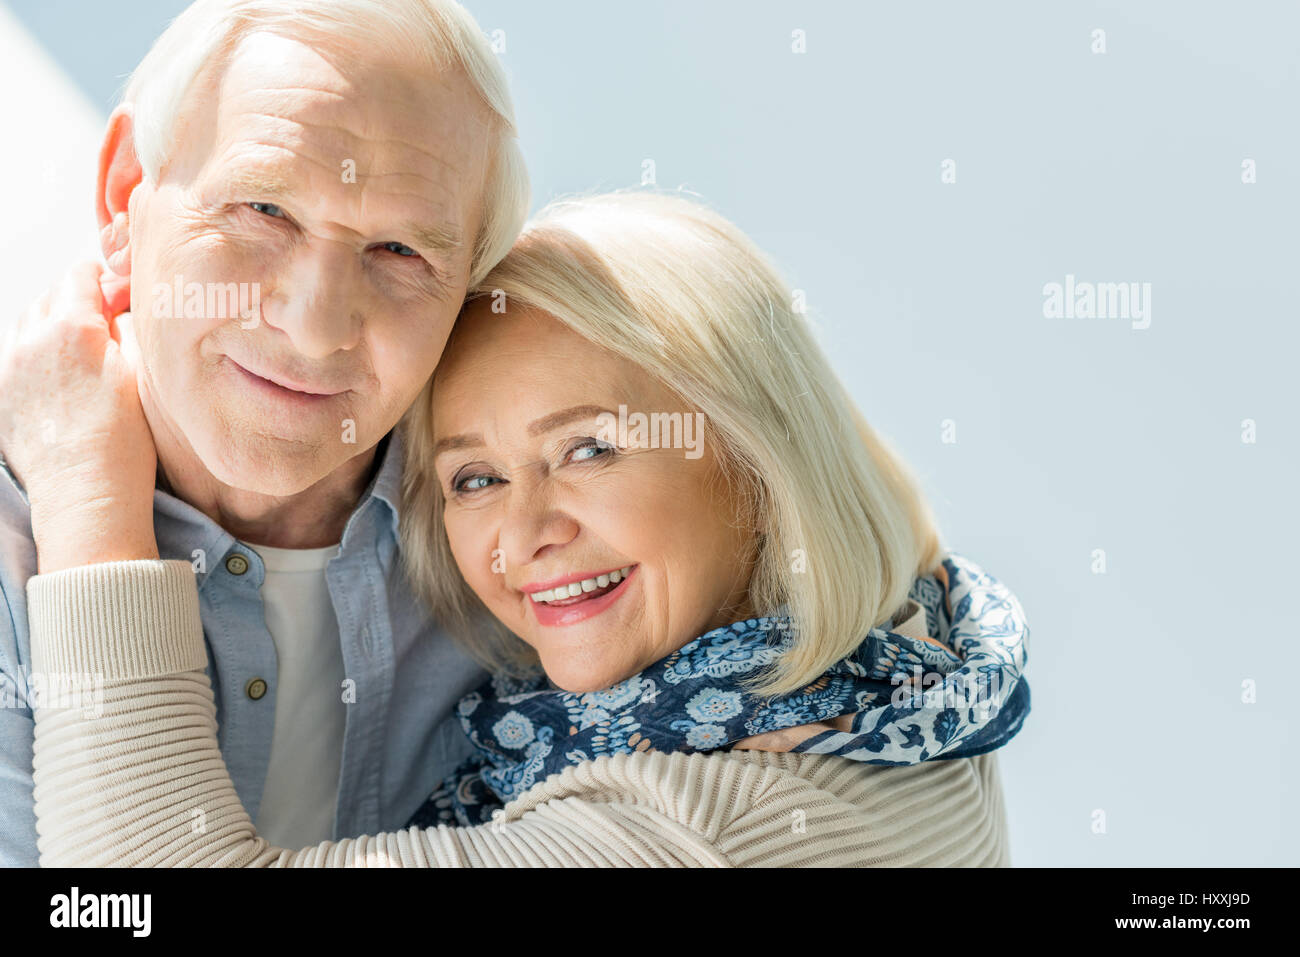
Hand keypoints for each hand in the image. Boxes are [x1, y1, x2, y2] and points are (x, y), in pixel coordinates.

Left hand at [0, 262, 158, 571]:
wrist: (85, 494)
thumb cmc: (125, 440)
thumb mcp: (145, 373)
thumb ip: (130, 327)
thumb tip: (119, 307)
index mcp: (73, 327)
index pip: (81, 274)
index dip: (103, 277)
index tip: (117, 290)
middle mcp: (33, 339)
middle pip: (50, 295)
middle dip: (75, 299)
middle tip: (104, 320)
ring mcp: (10, 367)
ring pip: (26, 323)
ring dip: (51, 325)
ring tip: (79, 349)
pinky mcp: (1, 394)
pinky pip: (14, 356)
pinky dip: (34, 354)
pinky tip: (58, 376)